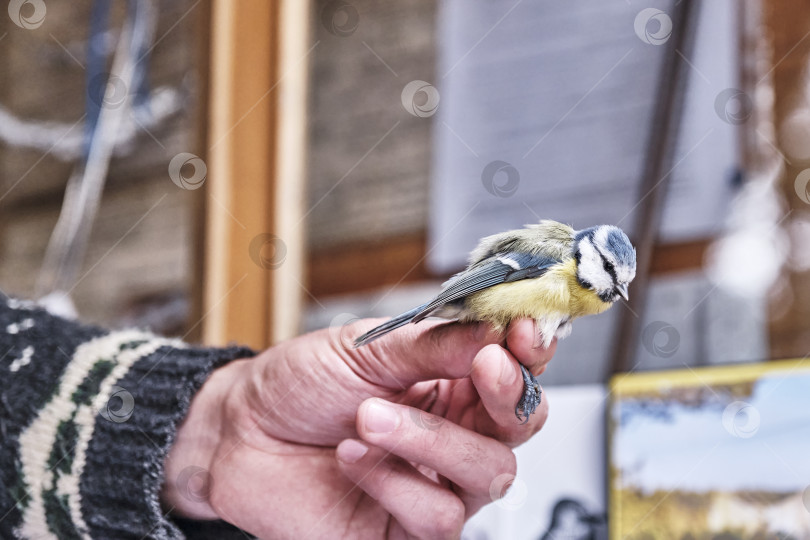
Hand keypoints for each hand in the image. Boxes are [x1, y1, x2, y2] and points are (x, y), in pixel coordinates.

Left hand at [162, 318, 554, 538]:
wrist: (241, 434)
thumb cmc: (300, 384)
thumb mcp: (365, 347)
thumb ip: (435, 343)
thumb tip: (496, 330)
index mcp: (450, 379)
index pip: (517, 368)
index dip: (532, 352)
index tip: (523, 334)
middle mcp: (452, 431)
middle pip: (521, 424)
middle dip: (506, 396)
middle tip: (481, 367)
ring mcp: (434, 481)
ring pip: (490, 474)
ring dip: (430, 440)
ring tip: (369, 417)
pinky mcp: (408, 528)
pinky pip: (438, 515)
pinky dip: (393, 482)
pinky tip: (353, 459)